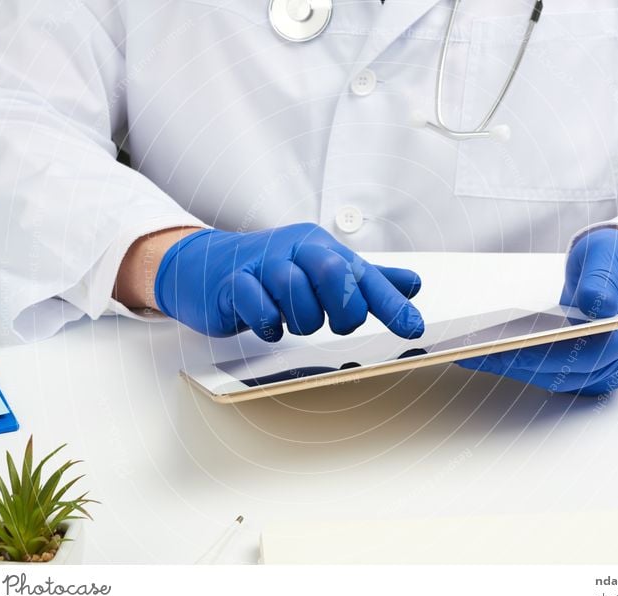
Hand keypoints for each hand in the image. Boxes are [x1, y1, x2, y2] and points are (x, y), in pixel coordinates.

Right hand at [153, 223, 424, 340]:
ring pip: (295, 294)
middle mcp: (293, 249)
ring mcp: (260, 264)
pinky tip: (268, 324)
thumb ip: (367, 280)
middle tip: (336, 323)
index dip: (391, 303)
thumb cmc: (269, 271)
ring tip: (294, 320)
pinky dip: (269, 325)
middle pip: (333, 273)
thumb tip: (413, 285)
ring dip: (302, 321)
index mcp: (320, 246)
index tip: (414, 328)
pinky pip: (259, 309)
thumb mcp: (322, 271)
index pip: (364, 273)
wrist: (204, 266)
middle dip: (343, 310)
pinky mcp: (232, 284)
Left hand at [457, 229, 617, 394]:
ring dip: (513, 370)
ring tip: (470, 355)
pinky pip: (551, 375)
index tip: (513, 347)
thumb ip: (603, 279)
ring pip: (556, 379)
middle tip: (474, 353)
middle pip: (568, 372)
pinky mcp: (585, 371)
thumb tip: (595, 306)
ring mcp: (605, 369)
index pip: (596, 350)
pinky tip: (488, 355)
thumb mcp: (612, 254)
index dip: (553, 353)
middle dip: (519, 364)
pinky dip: (521, 367)